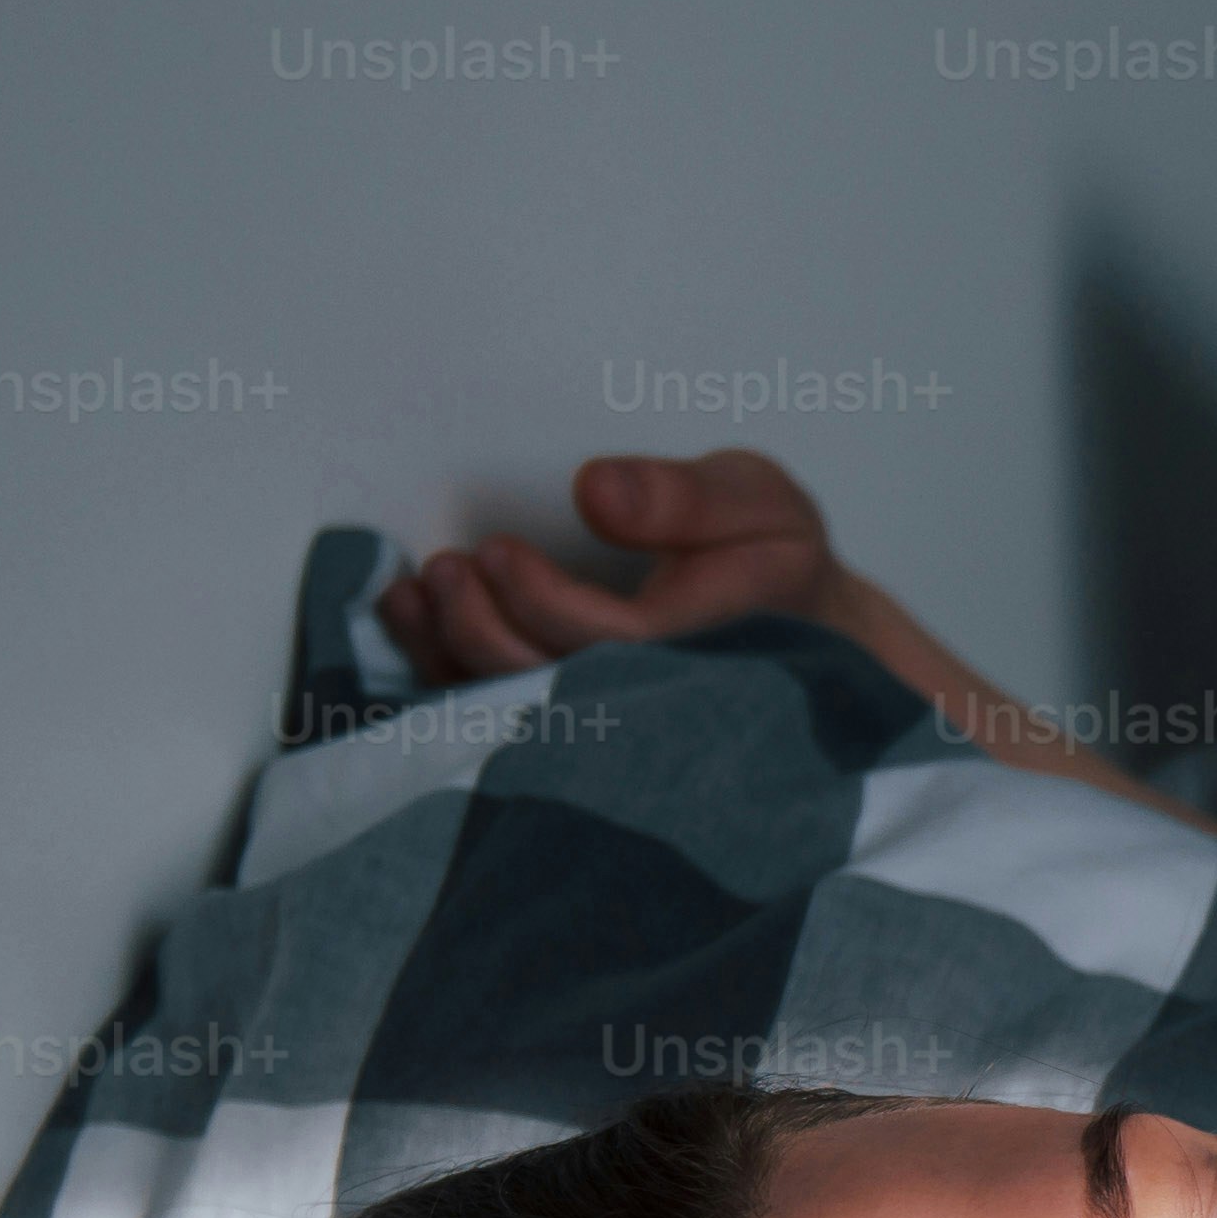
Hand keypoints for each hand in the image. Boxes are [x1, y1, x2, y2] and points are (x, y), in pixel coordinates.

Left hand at [375, 449, 850, 685]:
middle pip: (554, 698)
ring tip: (421, 588)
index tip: (499, 550)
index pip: (616, 650)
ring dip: (451, 655)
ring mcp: (613, 728)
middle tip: (450, 567)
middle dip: (484, 633)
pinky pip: (496, 717)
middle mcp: (657, 710)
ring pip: (516, 720)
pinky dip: (443, 670)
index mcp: (712, 657)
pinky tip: (413, 618)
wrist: (803, 641)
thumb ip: (686, 497)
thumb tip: (596, 489)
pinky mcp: (574, 722)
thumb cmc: (775, 568)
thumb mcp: (759, 506)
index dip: (545, 605)